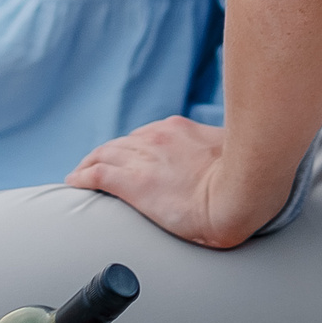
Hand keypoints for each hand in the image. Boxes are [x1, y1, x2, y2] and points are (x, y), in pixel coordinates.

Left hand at [67, 117, 265, 249]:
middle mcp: (156, 139)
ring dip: (89, 164)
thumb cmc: (247, 179)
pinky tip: (74, 183)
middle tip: (94, 165)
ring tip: (80, 174)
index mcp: (178, 130)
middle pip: (120, 144)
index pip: (145, 136)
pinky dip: (83, 177)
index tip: (127, 155)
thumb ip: (217, 153)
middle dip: (106, 154)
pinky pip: (99, 175)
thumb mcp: (231, 153)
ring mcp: (144, 159)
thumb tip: (224, 162)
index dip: (131, 147)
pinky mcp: (135, 183)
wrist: (243, 193)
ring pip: (104, 155)